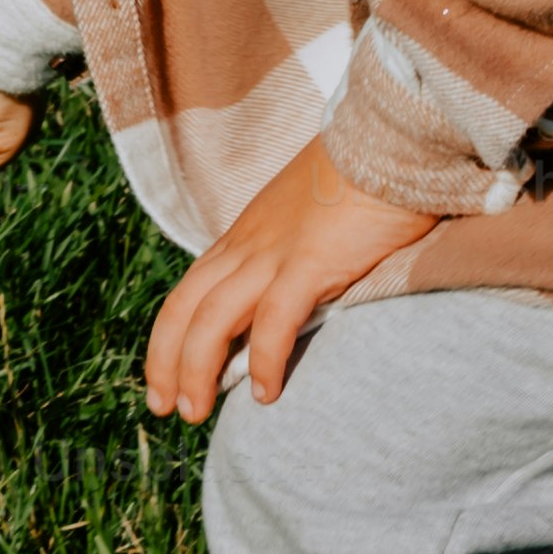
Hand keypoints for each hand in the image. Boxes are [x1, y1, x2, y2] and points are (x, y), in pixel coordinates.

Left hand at [140, 141, 438, 423]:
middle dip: (166, 363)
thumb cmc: (360, 180)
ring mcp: (274, 254)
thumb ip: (289, 253)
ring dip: (197, 372)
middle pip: (185, 310)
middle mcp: (246, 246)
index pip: (187, 293)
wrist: (391, 141)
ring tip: (195, 413)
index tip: (162, 379)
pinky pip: (272, 322)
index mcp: (243, 237)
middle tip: (164, 408)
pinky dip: (262, 361)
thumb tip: (289, 294)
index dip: (167, 339)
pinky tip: (264, 394)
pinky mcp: (310, 263)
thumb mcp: (306, 218)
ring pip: (211, 320)